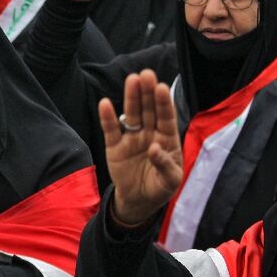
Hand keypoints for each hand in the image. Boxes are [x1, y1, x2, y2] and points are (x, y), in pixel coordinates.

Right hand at [99, 70, 181, 224]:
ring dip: (131, 97)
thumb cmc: (159, 188)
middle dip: (147, 92)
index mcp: (166, 139)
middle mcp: (149, 133)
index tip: (161, 88)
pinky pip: (111, 130)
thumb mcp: (170, 181)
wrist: (138, 201)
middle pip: (148, 110)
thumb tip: (154, 147)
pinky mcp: (115, 146)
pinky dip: (108, 118)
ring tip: (132, 80)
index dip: (164, 103)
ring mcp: (131, 138)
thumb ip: (165, 165)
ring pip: (131, 115)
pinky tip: (106, 104)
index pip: (166, 118)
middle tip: (146, 74)